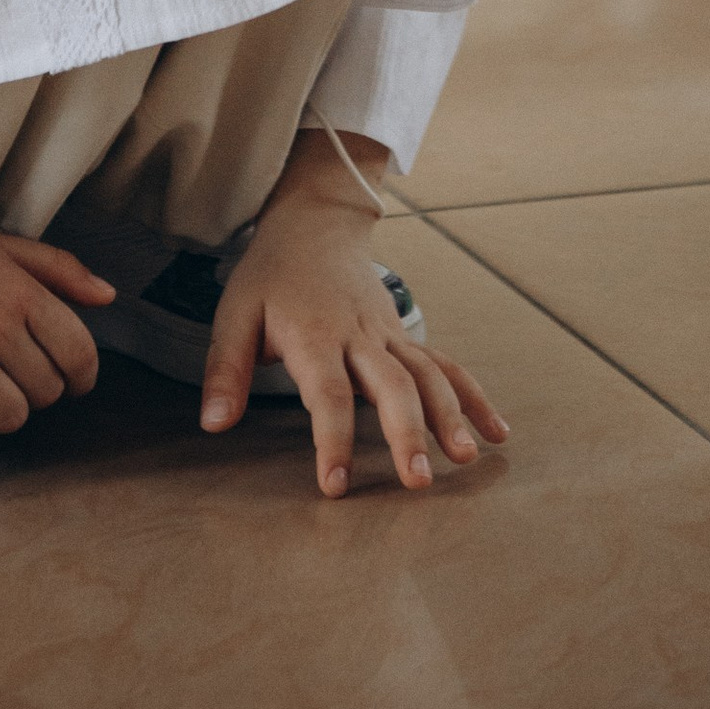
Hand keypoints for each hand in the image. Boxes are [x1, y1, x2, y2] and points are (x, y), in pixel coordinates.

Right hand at [0, 119, 113, 441]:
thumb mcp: (2, 247)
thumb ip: (60, 270)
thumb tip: (108, 297)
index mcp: (22, 292)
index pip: (79, 353)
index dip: (83, 376)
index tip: (73, 381)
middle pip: (47, 392)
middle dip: (39, 388)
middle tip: (16, 374)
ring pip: (11, 417)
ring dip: (4, 410)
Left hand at [200, 135, 510, 497]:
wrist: (315, 223)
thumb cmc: (271, 276)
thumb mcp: (235, 313)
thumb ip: (226, 369)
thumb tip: (214, 424)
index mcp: (314, 333)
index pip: (328, 393)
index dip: (333, 439)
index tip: (334, 485)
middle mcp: (359, 334)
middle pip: (391, 385)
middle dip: (407, 433)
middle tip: (418, 480)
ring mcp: (388, 333)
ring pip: (427, 373)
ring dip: (449, 415)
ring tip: (467, 458)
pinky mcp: (404, 335)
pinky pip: (445, 365)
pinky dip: (473, 396)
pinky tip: (496, 432)